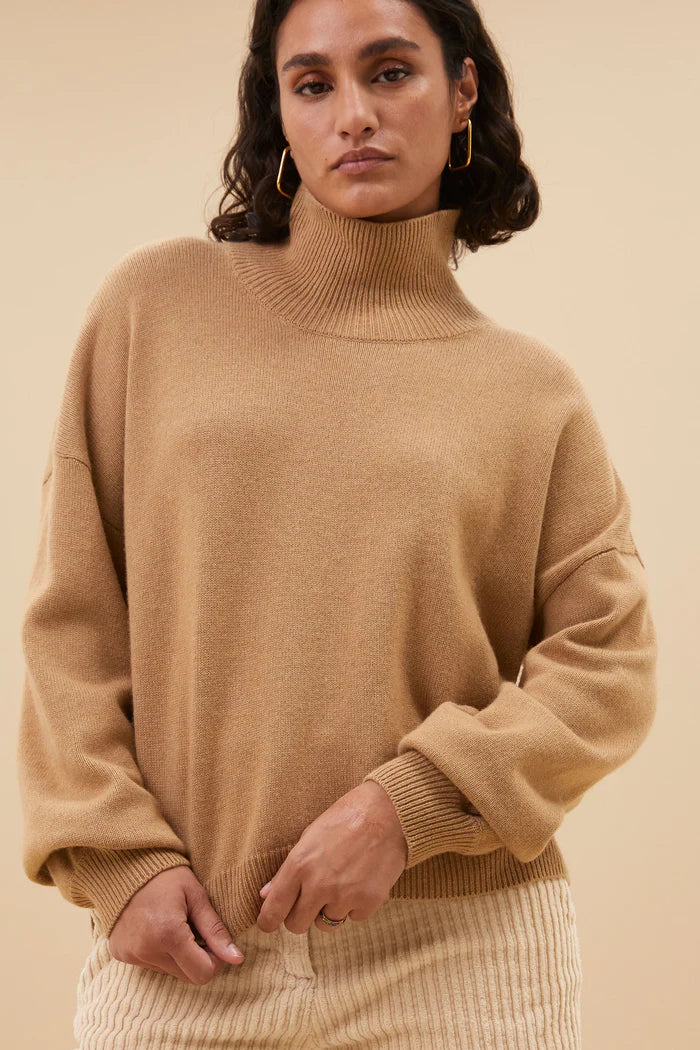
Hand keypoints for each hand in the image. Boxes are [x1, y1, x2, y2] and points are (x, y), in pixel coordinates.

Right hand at [108, 865, 244, 982]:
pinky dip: (159, 953)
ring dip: (178, 956)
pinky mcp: (121, 955)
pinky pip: (150, 965)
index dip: (214, 960)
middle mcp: (147, 950)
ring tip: (173, 926)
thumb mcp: (197, 896)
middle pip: (187, 977)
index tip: (212, 940)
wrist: (126, 865)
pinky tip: (156, 929)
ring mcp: (131, 955)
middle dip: (198, 959)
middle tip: (195, 931)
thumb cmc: (167, 876)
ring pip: (169, 972)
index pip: (202, 973)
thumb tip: (237, 959)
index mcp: (169, 935)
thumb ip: (216, 930)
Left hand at [256, 780, 407, 934]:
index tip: (269, 923)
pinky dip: (355, 905)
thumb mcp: (309, 836)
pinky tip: (361, 880)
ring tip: (341, 882)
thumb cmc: (346, 818)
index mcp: (300, 865)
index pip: (274, 910)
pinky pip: (353, 917)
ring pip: (327, 924)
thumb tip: (266, 895)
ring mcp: (345, 896)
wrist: (389, 812)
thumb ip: (286, 870)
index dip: (268, 921)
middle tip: (311, 899)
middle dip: (301, 915)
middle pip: (297, 925)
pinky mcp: (369, 903)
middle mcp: (319, 885)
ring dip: (330, 910)